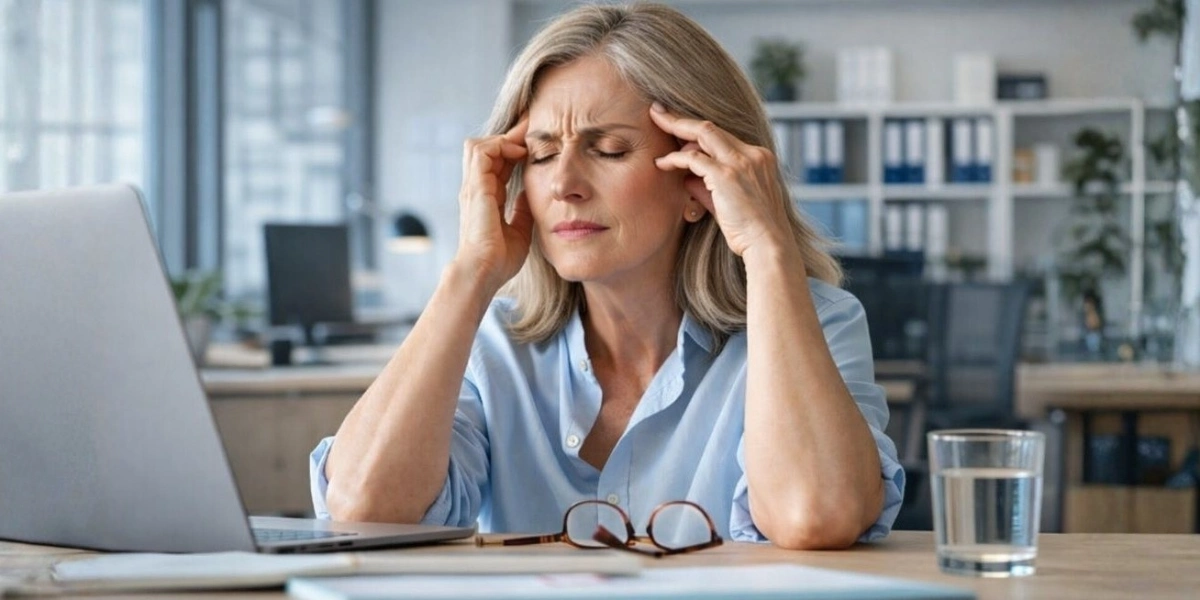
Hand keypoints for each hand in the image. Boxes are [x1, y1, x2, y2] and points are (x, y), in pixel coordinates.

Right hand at [454, 119, 531, 291]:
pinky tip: (520, 153)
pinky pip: (482, 152)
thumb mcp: (520, 229)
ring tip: (526, 138)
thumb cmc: (499, 259)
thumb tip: (530, 194)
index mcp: (486, 197)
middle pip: (487, 148)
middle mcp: (476, 188)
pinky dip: (500, 146)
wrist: (484, 272)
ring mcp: (473, 187)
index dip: (514, 149)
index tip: (537, 141)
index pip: (497, 163)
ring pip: (479, 145)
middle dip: (510, 135)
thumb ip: (522, 210)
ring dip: (503, 138)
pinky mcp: (475, 187)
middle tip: (533, 128)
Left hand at [650, 103, 790, 256]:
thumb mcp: (730, 204)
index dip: (698, 132)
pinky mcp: (727, 175)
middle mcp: (752, 154)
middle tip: (658, 110)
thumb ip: (709, 188)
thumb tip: (686, 179)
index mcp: (759, 158)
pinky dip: (674, 159)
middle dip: (681, 118)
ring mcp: (741, 162)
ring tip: (655, 121)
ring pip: (702, 132)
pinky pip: (693, 158)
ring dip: (675, 127)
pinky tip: (661, 163)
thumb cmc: (752, 232)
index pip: (724, 137)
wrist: (769, 245)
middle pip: (712, 127)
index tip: (679, 126)